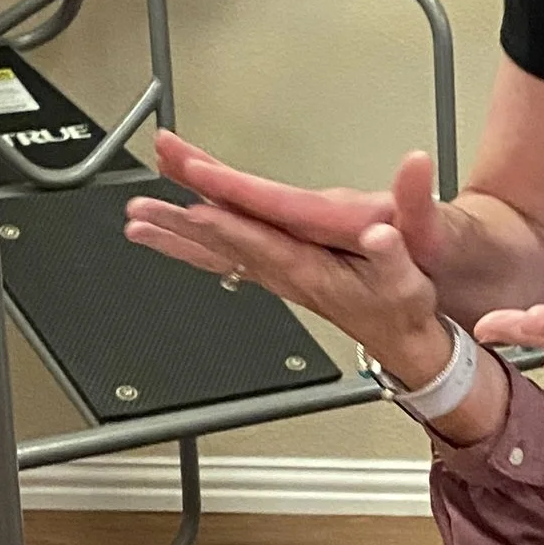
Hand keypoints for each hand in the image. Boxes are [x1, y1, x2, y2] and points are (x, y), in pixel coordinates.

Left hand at [126, 132, 448, 382]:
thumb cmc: (402, 308)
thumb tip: (380, 233)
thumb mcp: (407, 280)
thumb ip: (392, 254)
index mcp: (308, 269)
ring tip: (136, 222)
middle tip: (140, 206)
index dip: (225, 224)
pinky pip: (223, 256)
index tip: (190, 205)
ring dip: (174, 236)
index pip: (257, 243)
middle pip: (222, 242)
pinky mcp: (277, 273)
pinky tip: (174, 236)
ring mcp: (275, 275)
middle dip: (180, 222)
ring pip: (214, 252)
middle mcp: (283, 273)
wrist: (401, 339)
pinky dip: (194, 244)